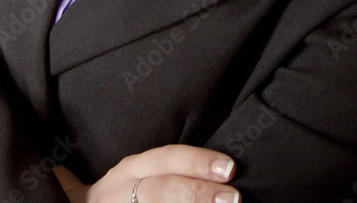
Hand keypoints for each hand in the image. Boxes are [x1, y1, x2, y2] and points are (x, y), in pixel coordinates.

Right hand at [54, 144, 240, 201]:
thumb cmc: (122, 193)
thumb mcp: (139, 175)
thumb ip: (172, 172)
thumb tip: (224, 172)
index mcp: (132, 168)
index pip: (167, 158)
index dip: (197, 161)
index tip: (229, 168)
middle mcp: (123, 189)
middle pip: (161, 189)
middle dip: (197, 192)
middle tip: (233, 198)